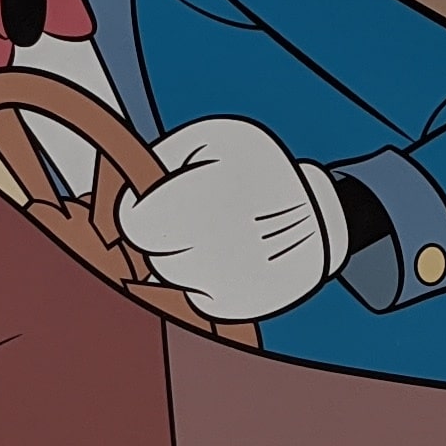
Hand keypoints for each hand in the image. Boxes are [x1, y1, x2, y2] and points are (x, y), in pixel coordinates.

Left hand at [125, 119, 347, 323]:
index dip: (138, 212)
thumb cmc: (257, 171)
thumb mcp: (212, 140)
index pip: (135, 224)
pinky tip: (227, 257)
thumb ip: (163, 158)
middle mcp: (216, 242)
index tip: (149, 206)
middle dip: (163, 233)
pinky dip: (203, 279)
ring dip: (182, 256)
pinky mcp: (234, 306)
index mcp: (208, 195)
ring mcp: (225, 279)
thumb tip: (127, 187)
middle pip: (152, 251)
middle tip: (192, 215)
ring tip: (214, 233)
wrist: (317, 216)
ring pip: (170, 275)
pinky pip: (193, 296)